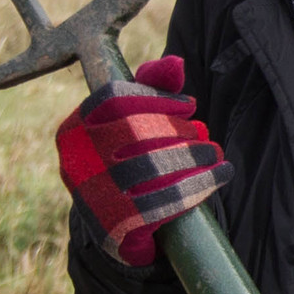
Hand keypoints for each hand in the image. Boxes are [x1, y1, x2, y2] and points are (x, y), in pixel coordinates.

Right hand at [58, 55, 227, 265]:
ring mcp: (93, 197)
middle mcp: (75, 163)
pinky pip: (165, 202)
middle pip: (135, 133)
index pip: (113, 100)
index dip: (157, 98)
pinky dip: (200, 184)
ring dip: (193, 156)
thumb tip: (176, 65)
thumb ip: (151, 90)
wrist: (119, 228)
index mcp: (73, 132)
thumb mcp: (133, 125)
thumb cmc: (129, 164)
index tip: (190, 104)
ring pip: (152, 167)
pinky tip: (220, 175)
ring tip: (213, 152)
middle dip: (178, 129)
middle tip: (202, 133)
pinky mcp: (117, 227)